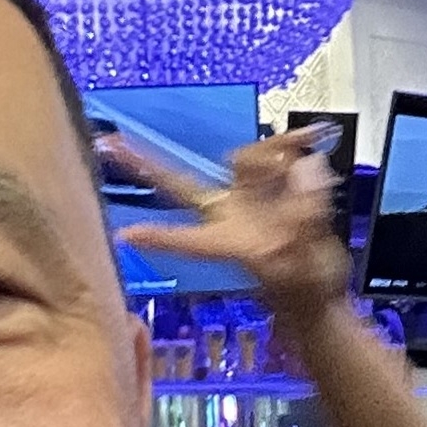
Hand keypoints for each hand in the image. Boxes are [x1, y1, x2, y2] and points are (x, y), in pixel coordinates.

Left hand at [113, 132, 351, 321]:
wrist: (317, 288)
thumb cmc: (306, 289)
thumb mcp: (309, 259)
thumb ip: (307, 214)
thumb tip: (306, 165)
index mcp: (229, 244)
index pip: (188, 240)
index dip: (161, 238)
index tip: (127, 237)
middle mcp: (228, 216)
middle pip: (179, 185)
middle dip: (147, 165)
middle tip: (109, 145)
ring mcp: (246, 198)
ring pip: (245, 158)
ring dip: (275, 151)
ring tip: (311, 145)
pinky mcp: (269, 186)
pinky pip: (274, 153)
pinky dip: (293, 144)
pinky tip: (315, 137)